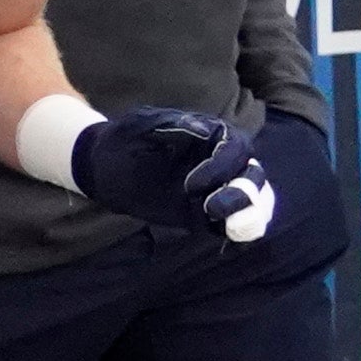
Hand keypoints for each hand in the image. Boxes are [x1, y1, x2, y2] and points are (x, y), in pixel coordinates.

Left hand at [71, 106, 274, 242]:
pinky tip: (229, 235)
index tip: (190, 186)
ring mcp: (218, 188)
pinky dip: (240, 230)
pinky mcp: (208, 213)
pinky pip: (236, 223)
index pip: (236, 149)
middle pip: (254, 176)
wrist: (104, 165)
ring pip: (256, 201)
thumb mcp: (141, 126)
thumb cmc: (124, 140)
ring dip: (252, 215)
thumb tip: (204, 130)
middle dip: (243, 195)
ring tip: (233, 228)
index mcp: (211, 134)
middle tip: (212, 210)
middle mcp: (222, 161)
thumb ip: (171, 127)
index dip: (222, 168)